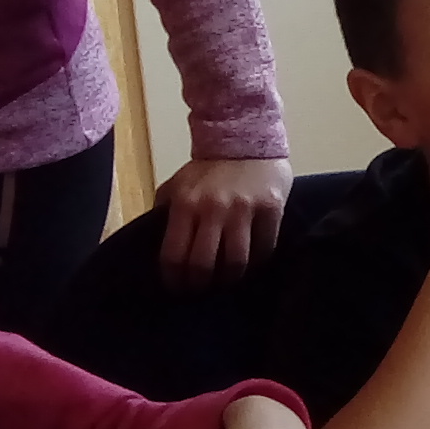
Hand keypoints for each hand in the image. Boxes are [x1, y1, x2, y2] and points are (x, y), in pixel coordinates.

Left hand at [157, 157, 292, 289]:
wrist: (247, 139)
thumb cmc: (209, 168)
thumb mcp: (178, 184)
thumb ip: (166, 212)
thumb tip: (158, 244)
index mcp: (185, 203)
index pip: (174, 255)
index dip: (174, 279)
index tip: (177, 288)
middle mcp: (213, 208)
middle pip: (203, 265)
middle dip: (199, 285)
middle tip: (200, 290)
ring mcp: (244, 210)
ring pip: (235, 262)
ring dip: (228, 279)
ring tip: (225, 280)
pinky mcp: (271, 209)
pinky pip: (264, 248)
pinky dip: (256, 262)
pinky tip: (250, 263)